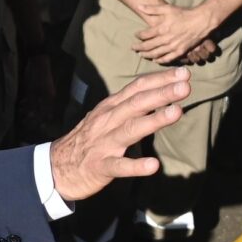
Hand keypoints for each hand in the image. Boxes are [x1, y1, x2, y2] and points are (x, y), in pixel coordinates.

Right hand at [48, 68, 189, 199]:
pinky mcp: (100, 166)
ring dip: (154, 120)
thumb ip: (130, 106)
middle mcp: (107, 120)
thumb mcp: (107, 117)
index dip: (159, 80)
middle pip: (137, 104)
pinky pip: (119, 166)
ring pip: (130, 129)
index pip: (137, 88)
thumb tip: (161, 94)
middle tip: (185, 86)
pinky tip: (153, 166)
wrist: (56, 167)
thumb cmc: (90, 140)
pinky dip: (136, 166)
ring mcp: (103, 143)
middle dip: (162, 93)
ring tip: (177, 112)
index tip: (183, 73)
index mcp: (111, 107)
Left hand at [135, 3, 219, 63]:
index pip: (145, 35)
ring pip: (156, 54)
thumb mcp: (167, 8)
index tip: (136, 35)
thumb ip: (152, 9)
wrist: (201, 21)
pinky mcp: (180, 51)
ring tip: (141, 55)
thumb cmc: (184, 14)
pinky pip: (168, 59)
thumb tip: (139, 6)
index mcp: (161, 28)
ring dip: (147, 55)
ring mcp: (173, 46)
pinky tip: (156, 60)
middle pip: (148, 46)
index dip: (138, 36)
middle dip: (139, 48)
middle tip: (133, 48)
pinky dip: (160, 61)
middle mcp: (166, 39)